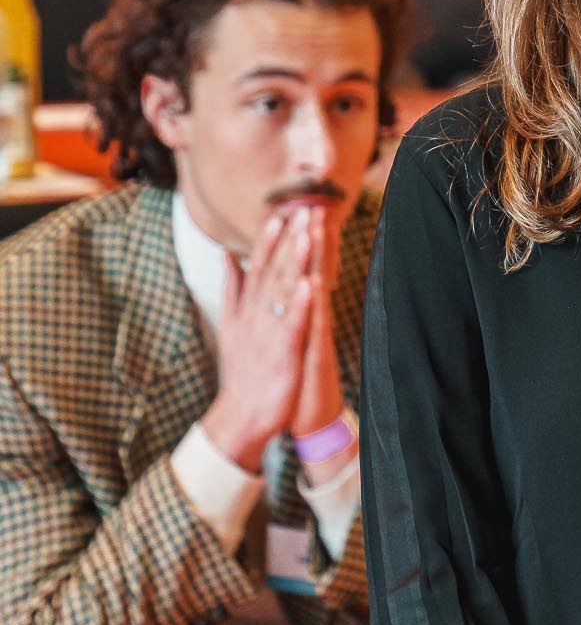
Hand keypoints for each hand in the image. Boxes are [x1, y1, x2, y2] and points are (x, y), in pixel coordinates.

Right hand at [203, 207, 315, 472]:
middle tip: (299, 208)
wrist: (241, 416)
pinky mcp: (282, 354)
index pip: (257, 265)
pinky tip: (309, 284)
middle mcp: (255, 316)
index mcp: (247, 308)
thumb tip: (227, 255)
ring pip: (281, 292)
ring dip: (293, 262)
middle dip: (286, 239)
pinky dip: (298, 304)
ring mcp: (268, 333)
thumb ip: (232, 289)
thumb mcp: (231, 324)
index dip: (268, 238)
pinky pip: (292, 325)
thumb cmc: (243, 370)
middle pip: (271, 271)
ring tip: (305, 235)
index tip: (280, 210)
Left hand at [288, 205, 343, 443]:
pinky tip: (315, 282)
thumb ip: (275, 307)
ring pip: (316, 291)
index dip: (293, 238)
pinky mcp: (316, 354)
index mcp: (296, 312)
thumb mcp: (282, 338)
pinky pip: (316, 327)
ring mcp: (314, 334)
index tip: (292, 205)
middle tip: (310, 202)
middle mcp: (308, 318)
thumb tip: (263, 282)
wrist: (309, 418)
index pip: (295, 268)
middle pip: (309, 270)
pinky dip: (314, 305)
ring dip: (316, 261)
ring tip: (316, 228)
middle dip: (309, 237)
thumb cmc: (294, 376)